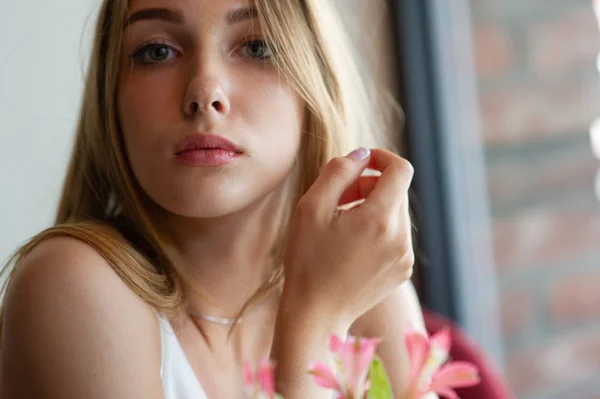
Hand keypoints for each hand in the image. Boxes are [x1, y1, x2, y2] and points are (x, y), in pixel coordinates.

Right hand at [282, 148, 414, 330]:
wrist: (315, 315)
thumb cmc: (307, 260)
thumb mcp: (311, 207)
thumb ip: (338, 171)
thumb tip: (362, 153)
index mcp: (380, 218)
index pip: (400, 169)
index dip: (381, 157)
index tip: (359, 163)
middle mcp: (400, 237)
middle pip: (396, 190)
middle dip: (369, 184)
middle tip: (338, 199)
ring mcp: (404, 256)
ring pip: (396, 212)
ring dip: (372, 206)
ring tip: (341, 223)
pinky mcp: (402, 270)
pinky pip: (395, 235)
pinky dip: (377, 228)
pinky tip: (350, 244)